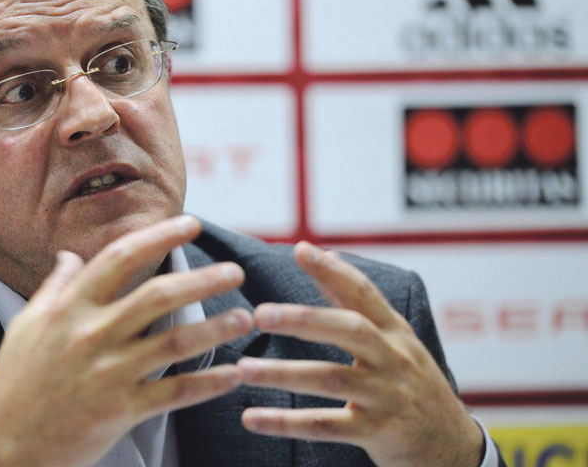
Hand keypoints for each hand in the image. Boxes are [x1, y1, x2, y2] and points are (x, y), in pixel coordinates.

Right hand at [0, 215, 254, 466]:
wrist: (5, 446)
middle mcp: (91, 334)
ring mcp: (108, 373)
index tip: (190, 224)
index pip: (120, 258)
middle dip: (204, 279)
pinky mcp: (121, 410)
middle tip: (234, 270)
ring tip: (244, 318)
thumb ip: (55, 287)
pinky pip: (175, 392)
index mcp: (68, 308)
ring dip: (216, 327)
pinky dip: (209, 384)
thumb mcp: (26, 325)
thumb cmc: (14, 383)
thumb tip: (71, 255)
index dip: (159, 236)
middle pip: (159, 295)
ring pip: (175, 342)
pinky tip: (234, 374)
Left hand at [238, 241, 483, 466]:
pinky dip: (286, 422)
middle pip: (349, 330)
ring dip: (283, 374)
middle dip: (303, 320)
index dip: (333, 271)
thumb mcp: (396, 341)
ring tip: (244, 368)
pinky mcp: (377, 432)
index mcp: (395, 332)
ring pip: (331, 379)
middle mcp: (394, 359)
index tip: (300, 249)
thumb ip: (358, 303)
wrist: (451, 446)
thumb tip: (330, 256)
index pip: (364, 293)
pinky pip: (325, 426)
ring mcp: (387, 397)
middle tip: (261, 314)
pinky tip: (251, 418)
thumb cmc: (413, 385)